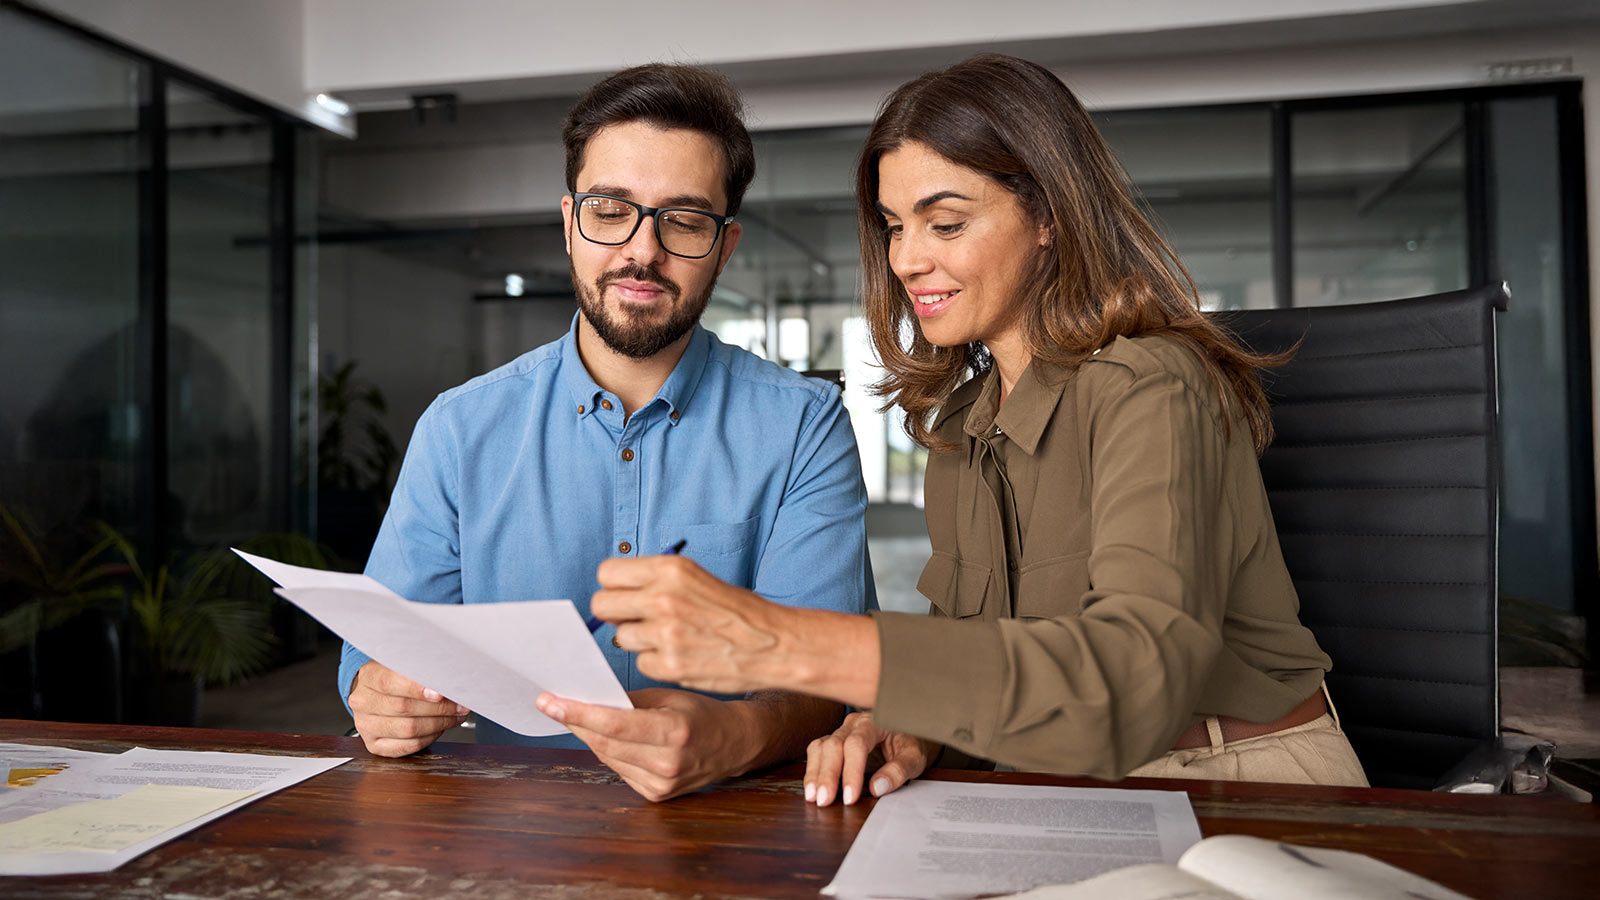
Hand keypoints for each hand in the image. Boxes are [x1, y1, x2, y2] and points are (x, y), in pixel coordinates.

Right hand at [347, 660, 470, 756]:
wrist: (375, 694)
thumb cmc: (395, 678)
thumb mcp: (403, 665)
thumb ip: (421, 670)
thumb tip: (447, 679)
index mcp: (368, 677)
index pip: (389, 682)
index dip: (416, 688)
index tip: (439, 693)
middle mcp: (363, 702)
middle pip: (404, 707)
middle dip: (439, 707)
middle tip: (459, 704)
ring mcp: (366, 726)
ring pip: (408, 729)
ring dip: (439, 723)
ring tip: (455, 716)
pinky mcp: (374, 745)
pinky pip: (408, 746)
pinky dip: (430, 737)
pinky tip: (440, 728)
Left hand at [535, 687, 757, 801]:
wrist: (734, 744)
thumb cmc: (702, 713)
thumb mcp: (669, 696)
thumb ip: (630, 701)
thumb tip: (588, 698)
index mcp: (674, 732)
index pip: (614, 725)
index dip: (578, 713)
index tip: (549, 701)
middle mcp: (667, 763)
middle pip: (604, 743)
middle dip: (574, 722)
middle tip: (551, 703)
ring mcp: (661, 784)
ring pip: (607, 757)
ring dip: (589, 736)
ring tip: (576, 716)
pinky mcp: (656, 795)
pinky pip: (619, 769)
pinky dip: (608, 751)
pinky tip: (606, 737)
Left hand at [591, 554, 794, 694]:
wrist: (773, 643)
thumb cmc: (736, 610)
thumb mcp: (696, 577)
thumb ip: (656, 580)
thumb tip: (617, 591)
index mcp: (670, 569)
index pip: (607, 572)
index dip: (615, 586)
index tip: (626, 594)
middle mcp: (663, 598)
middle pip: (602, 605)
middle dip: (616, 613)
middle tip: (637, 619)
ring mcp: (665, 633)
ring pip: (620, 637)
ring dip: (639, 640)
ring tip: (668, 638)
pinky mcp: (669, 664)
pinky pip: (640, 663)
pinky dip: (655, 662)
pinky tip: (679, 655)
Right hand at [805, 711, 938, 806]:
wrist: (907, 735)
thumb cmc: (910, 744)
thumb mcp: (914, 758)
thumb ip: (899, 770)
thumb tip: (877, 787)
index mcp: (875, 722)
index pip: (857, 744)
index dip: (851, 771)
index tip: (850, 796)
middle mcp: (854, 724)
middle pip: (833, 745)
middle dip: (827, 775)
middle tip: (824, 801)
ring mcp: (841, 731)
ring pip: (820, 747)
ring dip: (815, 773)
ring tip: (813, 797)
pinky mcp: (833, 743)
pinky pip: (817, 753)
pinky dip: (813, 771)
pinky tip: (812, 789)